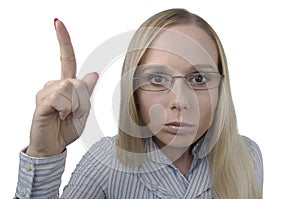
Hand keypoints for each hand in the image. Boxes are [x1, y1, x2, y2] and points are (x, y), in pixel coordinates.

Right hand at [26, 19, 97, 156]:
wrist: (54, 146)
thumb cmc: (67, 128)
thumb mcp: (84, 110)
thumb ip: (86, 93)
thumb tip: (93, 74)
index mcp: (67, 86)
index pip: (66, 59)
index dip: (63, 41)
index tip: (57, 23)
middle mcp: (55, 86)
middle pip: (76, 80)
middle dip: (81, 99)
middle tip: (73, 113)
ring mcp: (46, 93)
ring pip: (68, 87)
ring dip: (73, 105)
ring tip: (64, 115)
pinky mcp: (41, 103)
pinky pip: (59, 98)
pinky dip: (65, 109)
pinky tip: (59, 116)